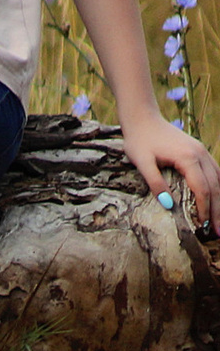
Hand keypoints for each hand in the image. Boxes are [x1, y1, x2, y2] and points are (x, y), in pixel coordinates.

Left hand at [123, 117, 219, 234]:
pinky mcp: (200, 150)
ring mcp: (202, 151)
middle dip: (218, 211)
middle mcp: (200, 154)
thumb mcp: (141, 161)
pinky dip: (218, 187)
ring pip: (219, 180)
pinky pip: (215, 172)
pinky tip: (217, 200)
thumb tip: (167, 204)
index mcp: (188, 158)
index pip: (202, 189)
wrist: (142, 117)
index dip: (204, 209)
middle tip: (218, 232)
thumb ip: (154, 182)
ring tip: (219, 221)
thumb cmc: (139, 140)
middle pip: (215, 187)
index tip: (203, 226)